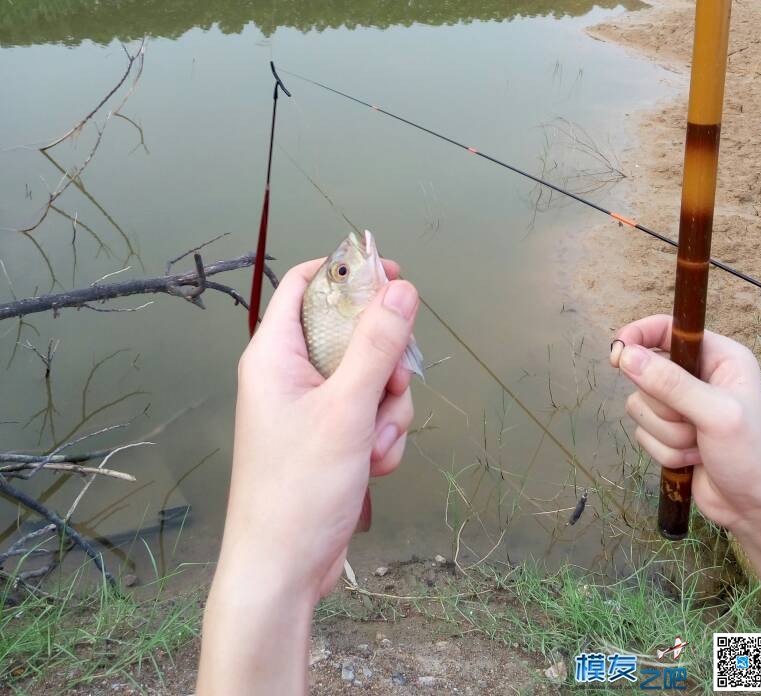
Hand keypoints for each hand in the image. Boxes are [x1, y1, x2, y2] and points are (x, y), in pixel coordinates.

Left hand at [222, 257, 416, 597]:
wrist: (281, 571)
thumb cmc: (297, 489)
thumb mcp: (346, 409)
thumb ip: (377, 345)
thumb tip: (401, 289)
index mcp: (275, 353)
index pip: (306, 284)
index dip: (349, 272)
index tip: (393, 274)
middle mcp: (290, 373)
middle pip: (351, 331)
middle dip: (385, 360)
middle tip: (393, 383)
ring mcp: (310, 407)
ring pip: (370, 376)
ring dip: (388, 407)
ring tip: (374, 443)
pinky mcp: (329, 437)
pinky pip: (370, 414)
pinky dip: (381, 435)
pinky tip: (373, 464)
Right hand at [611, 315, 760, 535]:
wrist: (755, 509)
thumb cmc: (752, 456)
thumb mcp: (716, 414)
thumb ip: (671, 383)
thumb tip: (626, 356)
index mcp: (719, 357)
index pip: (666, 329)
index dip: (638, 336)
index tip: (618, 354)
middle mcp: (698, 375)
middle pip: (646, 372)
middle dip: (665, 406)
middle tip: (694, 423)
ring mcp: (682, 404)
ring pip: (641, 405)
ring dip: (666, 433)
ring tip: (698, 444)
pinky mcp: (669, 431)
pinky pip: (643, 432)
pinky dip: (664, 450)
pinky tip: (692, 459)